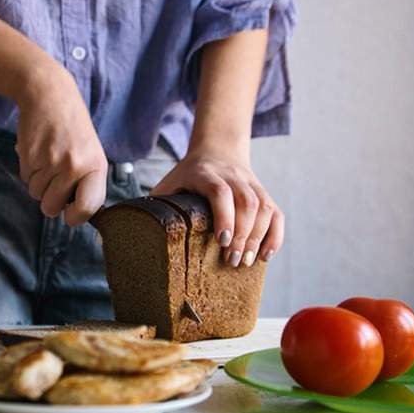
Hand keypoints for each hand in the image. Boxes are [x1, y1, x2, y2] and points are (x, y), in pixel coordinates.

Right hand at [14, 64, 107, 226]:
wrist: (50, 96)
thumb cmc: (73, 130)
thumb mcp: (91, 153)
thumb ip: (87, 182)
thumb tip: (76, 214)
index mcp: (95, 167)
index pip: (88, 207)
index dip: (76, 218)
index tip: (70, 216)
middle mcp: (74, 166)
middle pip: (51, 208)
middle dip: (49, 200)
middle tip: (55, 180)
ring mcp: (50, 161)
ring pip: (36, 194)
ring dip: (38, 182)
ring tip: (48, 160)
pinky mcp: (29, 156)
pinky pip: (25, 179)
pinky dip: (29, 170)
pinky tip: (38, 152)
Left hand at [150, 149, 283, 266]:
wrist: (217, 150)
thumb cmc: (187, 175)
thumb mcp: (169, 184)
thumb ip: (156, 204)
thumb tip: (136, 233)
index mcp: (205, 173)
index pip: (220, 191)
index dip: (224, 215)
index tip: (223, 240)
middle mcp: (233, 176)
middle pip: (247, 203)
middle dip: (243, 235)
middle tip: (233, 261)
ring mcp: (251, 184)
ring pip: (265, 208)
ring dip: (258, 237)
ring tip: (247, 263)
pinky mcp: (264, 193)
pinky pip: (277, 213)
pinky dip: (275, 235)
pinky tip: (265, 255)